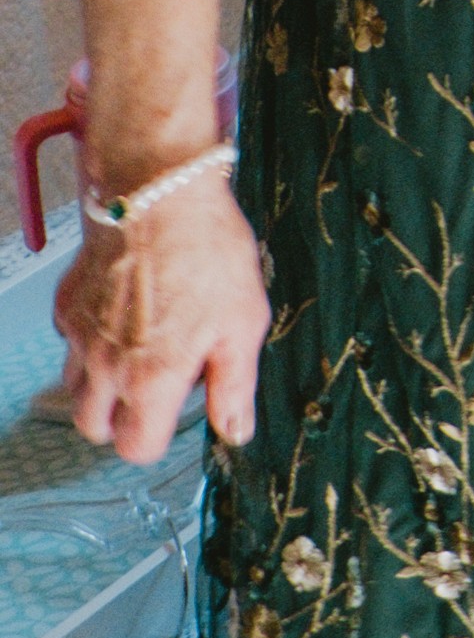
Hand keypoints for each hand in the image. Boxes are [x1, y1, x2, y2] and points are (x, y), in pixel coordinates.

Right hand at [56, 166, 268, 461]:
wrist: (159, 189)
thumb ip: (235, 385)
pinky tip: (124, 313)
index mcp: (153, 377)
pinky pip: (70, 344)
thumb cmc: (207, 249)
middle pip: (96, 428)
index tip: (176, 412)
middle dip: (123, 418)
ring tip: (141, 348)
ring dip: (103, 384)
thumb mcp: (244, 321)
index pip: (136, 447)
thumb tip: (236, 431)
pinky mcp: (66, 306)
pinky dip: (90, 342)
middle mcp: (107, 364)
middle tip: (156, 384)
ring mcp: (80, 335)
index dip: (157, 436)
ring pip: (77, 389)